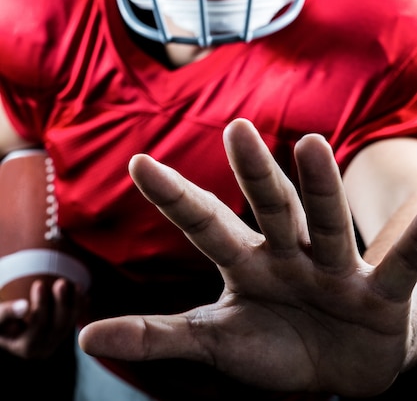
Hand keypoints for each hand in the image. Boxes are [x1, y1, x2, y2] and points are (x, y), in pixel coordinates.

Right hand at [0, 278, 83, 358]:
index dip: (41, 305)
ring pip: (70, 324)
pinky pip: (75, 321)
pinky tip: (85, 294)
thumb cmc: (2, 319)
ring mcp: (55, 342)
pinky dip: (81, 308)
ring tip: (77, 284)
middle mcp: (43, 348)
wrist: (10, 324)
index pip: (37, 325)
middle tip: (61, 282)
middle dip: (61, 303)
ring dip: (76, 304)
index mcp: (26, 347)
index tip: (39, 283)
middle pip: (57, 326)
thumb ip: (7, 313)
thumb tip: (24, 306)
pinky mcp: (63, 334)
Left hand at [79, 118, 416, 396]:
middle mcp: (289, 253)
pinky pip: (401, 263)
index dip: (174, 197)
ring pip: (326, 223)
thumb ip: (157, 336)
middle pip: (270, 208)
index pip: (205, 222)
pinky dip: (415, 238)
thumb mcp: (213, 341)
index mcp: (246, 262)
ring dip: (320, 187)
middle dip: (254, 172)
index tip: (138, 163)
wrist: (343, 370)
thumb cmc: (274, 348)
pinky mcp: (380, 292)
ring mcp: (335, 268)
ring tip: (311, 147)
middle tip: (238, 129)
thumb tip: (85, 338)